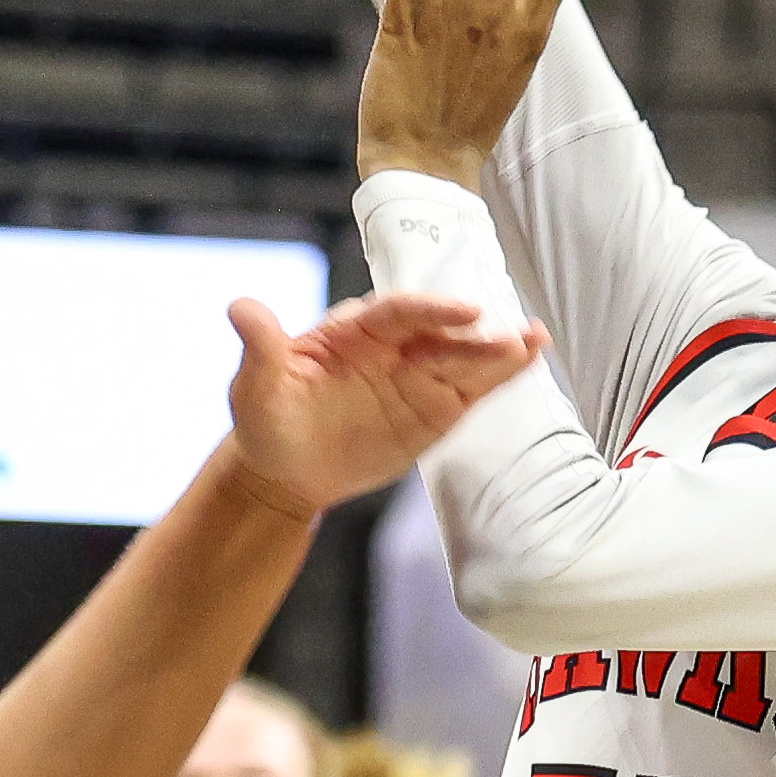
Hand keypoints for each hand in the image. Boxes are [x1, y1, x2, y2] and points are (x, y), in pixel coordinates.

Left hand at [222, 290, 545, 517]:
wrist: (285, 469)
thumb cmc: (267, 418)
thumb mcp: (256, 384)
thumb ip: (260, 346)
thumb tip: (240, 307)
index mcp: (355, 331)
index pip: (400, 312)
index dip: (434, 309)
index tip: (464, 312)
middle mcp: (394, 347)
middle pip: (441, 334)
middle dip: (476, 335)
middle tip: (513, 335)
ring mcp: (418, 376)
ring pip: (464, 358)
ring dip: (500, 351)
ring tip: (535, 340)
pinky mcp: (435, 407)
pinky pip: (472, 388)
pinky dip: (502, 374)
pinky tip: (531, 357)